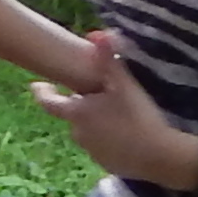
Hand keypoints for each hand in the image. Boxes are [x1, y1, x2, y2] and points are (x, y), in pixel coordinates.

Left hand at [28, 30, 197, 184]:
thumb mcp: (125, 85)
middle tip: (96, 94)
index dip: (41, 92)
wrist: (161, 157)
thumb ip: (108, 60)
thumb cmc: (139, 117)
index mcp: (77, 113)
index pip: (48, 102)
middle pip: (73, 115)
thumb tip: (97, 33)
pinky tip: (128, 134)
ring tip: (117, 114)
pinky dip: (110, 139)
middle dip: (81, 105)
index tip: (36, 85)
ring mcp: (92, 151)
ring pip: (89, 131)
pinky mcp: (107, 163)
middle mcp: (78, 133)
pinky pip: (104, 146)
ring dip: (96, 122)